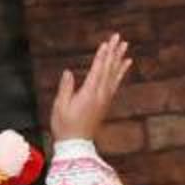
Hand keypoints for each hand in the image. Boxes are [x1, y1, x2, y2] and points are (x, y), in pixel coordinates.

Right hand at [48, 34, 131, 148]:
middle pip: (108, 69)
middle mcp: (100, 95)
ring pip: (114, 75)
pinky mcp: (105, 103)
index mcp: (88, 94)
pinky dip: (120, 72)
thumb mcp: (60, 108)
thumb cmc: (65, 127)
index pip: (97, 70)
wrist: (76, 146)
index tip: (106, 43)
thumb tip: (68, 72)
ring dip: (119, 59)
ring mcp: (104, 99)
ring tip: (125, 47)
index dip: (102, 56)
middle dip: (113, 52)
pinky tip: (125, 64)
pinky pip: (115, 83)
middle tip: (119, 38)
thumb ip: (65, 88)